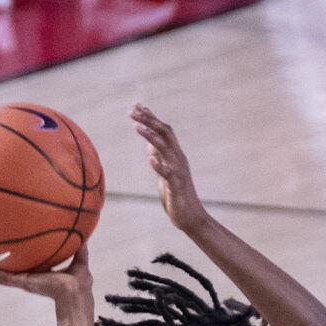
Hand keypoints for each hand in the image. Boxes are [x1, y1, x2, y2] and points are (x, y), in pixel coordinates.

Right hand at [0, 246, 93, 304]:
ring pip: (2, 276)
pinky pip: (2, 277)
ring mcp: (25, 282)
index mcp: (41, 274)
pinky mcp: (22, 283)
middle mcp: (30, 279)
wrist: (76, 294)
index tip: (8, 252)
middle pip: (11, 271)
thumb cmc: (79, 283)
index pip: (28, 266)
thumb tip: (84, 232)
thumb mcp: (79, 260)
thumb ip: (80, 248)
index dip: (18, 260)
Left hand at [131, 104, 208, 233]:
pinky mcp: (177, 187)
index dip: (151, 118)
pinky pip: (168, 174)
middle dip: (150, 121)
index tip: (136, 106)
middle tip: (134, 112)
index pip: (164, 131)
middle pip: (166, 134)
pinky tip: (150, 159)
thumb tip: (150, 142)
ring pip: (166, 150)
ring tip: (137, 127)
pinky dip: (159, 166)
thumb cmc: (177, 195)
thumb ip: (160, 157)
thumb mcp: (166, 172)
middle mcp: (179, 160)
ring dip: (151, 137)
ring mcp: (179, 173)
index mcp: (176, 155)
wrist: (191, 218)